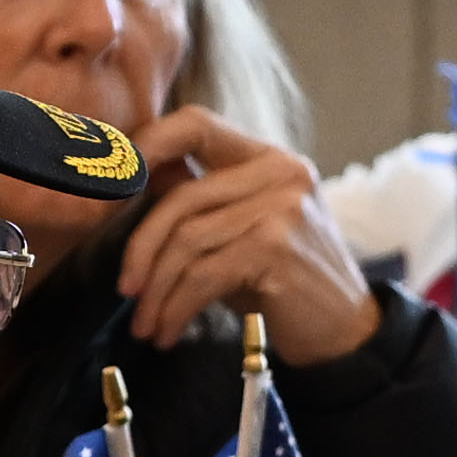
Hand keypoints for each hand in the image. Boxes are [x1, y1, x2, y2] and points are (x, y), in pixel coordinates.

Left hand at [111, 107, 385, 359]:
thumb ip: (199, 200)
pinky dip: (175, 308)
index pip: (196, 124)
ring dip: (157, 290)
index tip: (111, 182)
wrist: (344, 333)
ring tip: (146, 323)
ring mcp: (282, 208)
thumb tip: (135, 175)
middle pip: (181, 197)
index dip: (147, 143)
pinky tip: (167, 331)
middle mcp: (280, 172)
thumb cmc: (285, 283)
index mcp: (269, 158)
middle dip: (141, 248)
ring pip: (186, 240)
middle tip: (125, 289)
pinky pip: (202, 274)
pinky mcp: (276, 248)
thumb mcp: (240, 231)